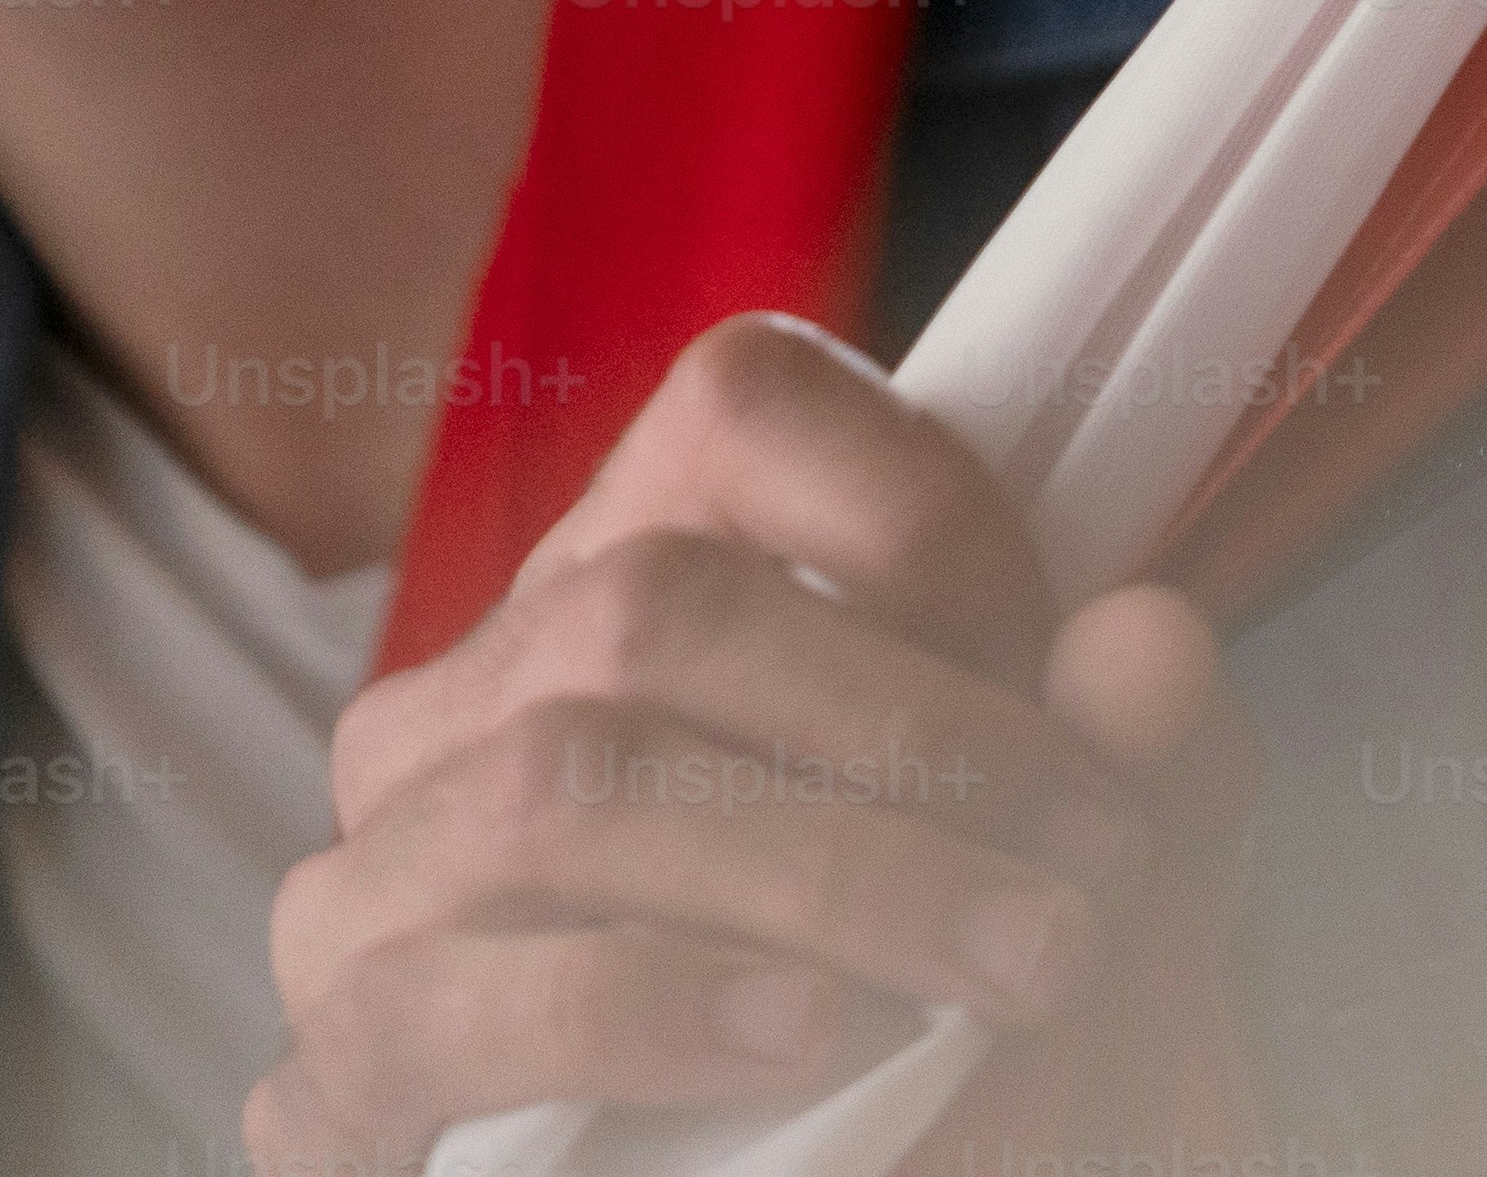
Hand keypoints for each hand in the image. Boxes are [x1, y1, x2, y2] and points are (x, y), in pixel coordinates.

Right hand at [242, 314, 1261, 1176]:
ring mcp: (378, 886)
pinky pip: (431, 1005)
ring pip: (550, 788)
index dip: (918, 504)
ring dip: (829, 873)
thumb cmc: (968, 1022)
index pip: (735, 407)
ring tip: (1007, 964)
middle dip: (912, 731)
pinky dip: (645, 1009)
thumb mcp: (1094, 878)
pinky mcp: (338, 1080)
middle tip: (1088, 866)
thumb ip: (1144, 758)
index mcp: (637, 587)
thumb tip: (1148, 641)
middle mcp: (471, 708)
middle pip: (650, 605)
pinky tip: (803, 1035)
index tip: (1066, 648)